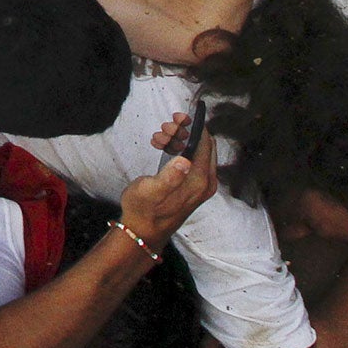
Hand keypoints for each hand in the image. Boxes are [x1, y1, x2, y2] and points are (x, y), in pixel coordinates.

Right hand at [122, 109, 218, 241]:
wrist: (143, 230)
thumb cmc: (144, 209)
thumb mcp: (151, 190)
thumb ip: (169, 176)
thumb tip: (185, 160)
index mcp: (199, 180)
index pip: (205, 143)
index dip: (194, 126)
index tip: (177, 116)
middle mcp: (205, 182)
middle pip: (203, 145)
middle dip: (184, 131)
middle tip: (163, 127)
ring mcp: (200, 184)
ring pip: (195, 149)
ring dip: (177, 138)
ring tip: (157, 138)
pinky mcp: (192, 185)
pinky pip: (189, 158)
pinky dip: (176, 148)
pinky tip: (160, 146)